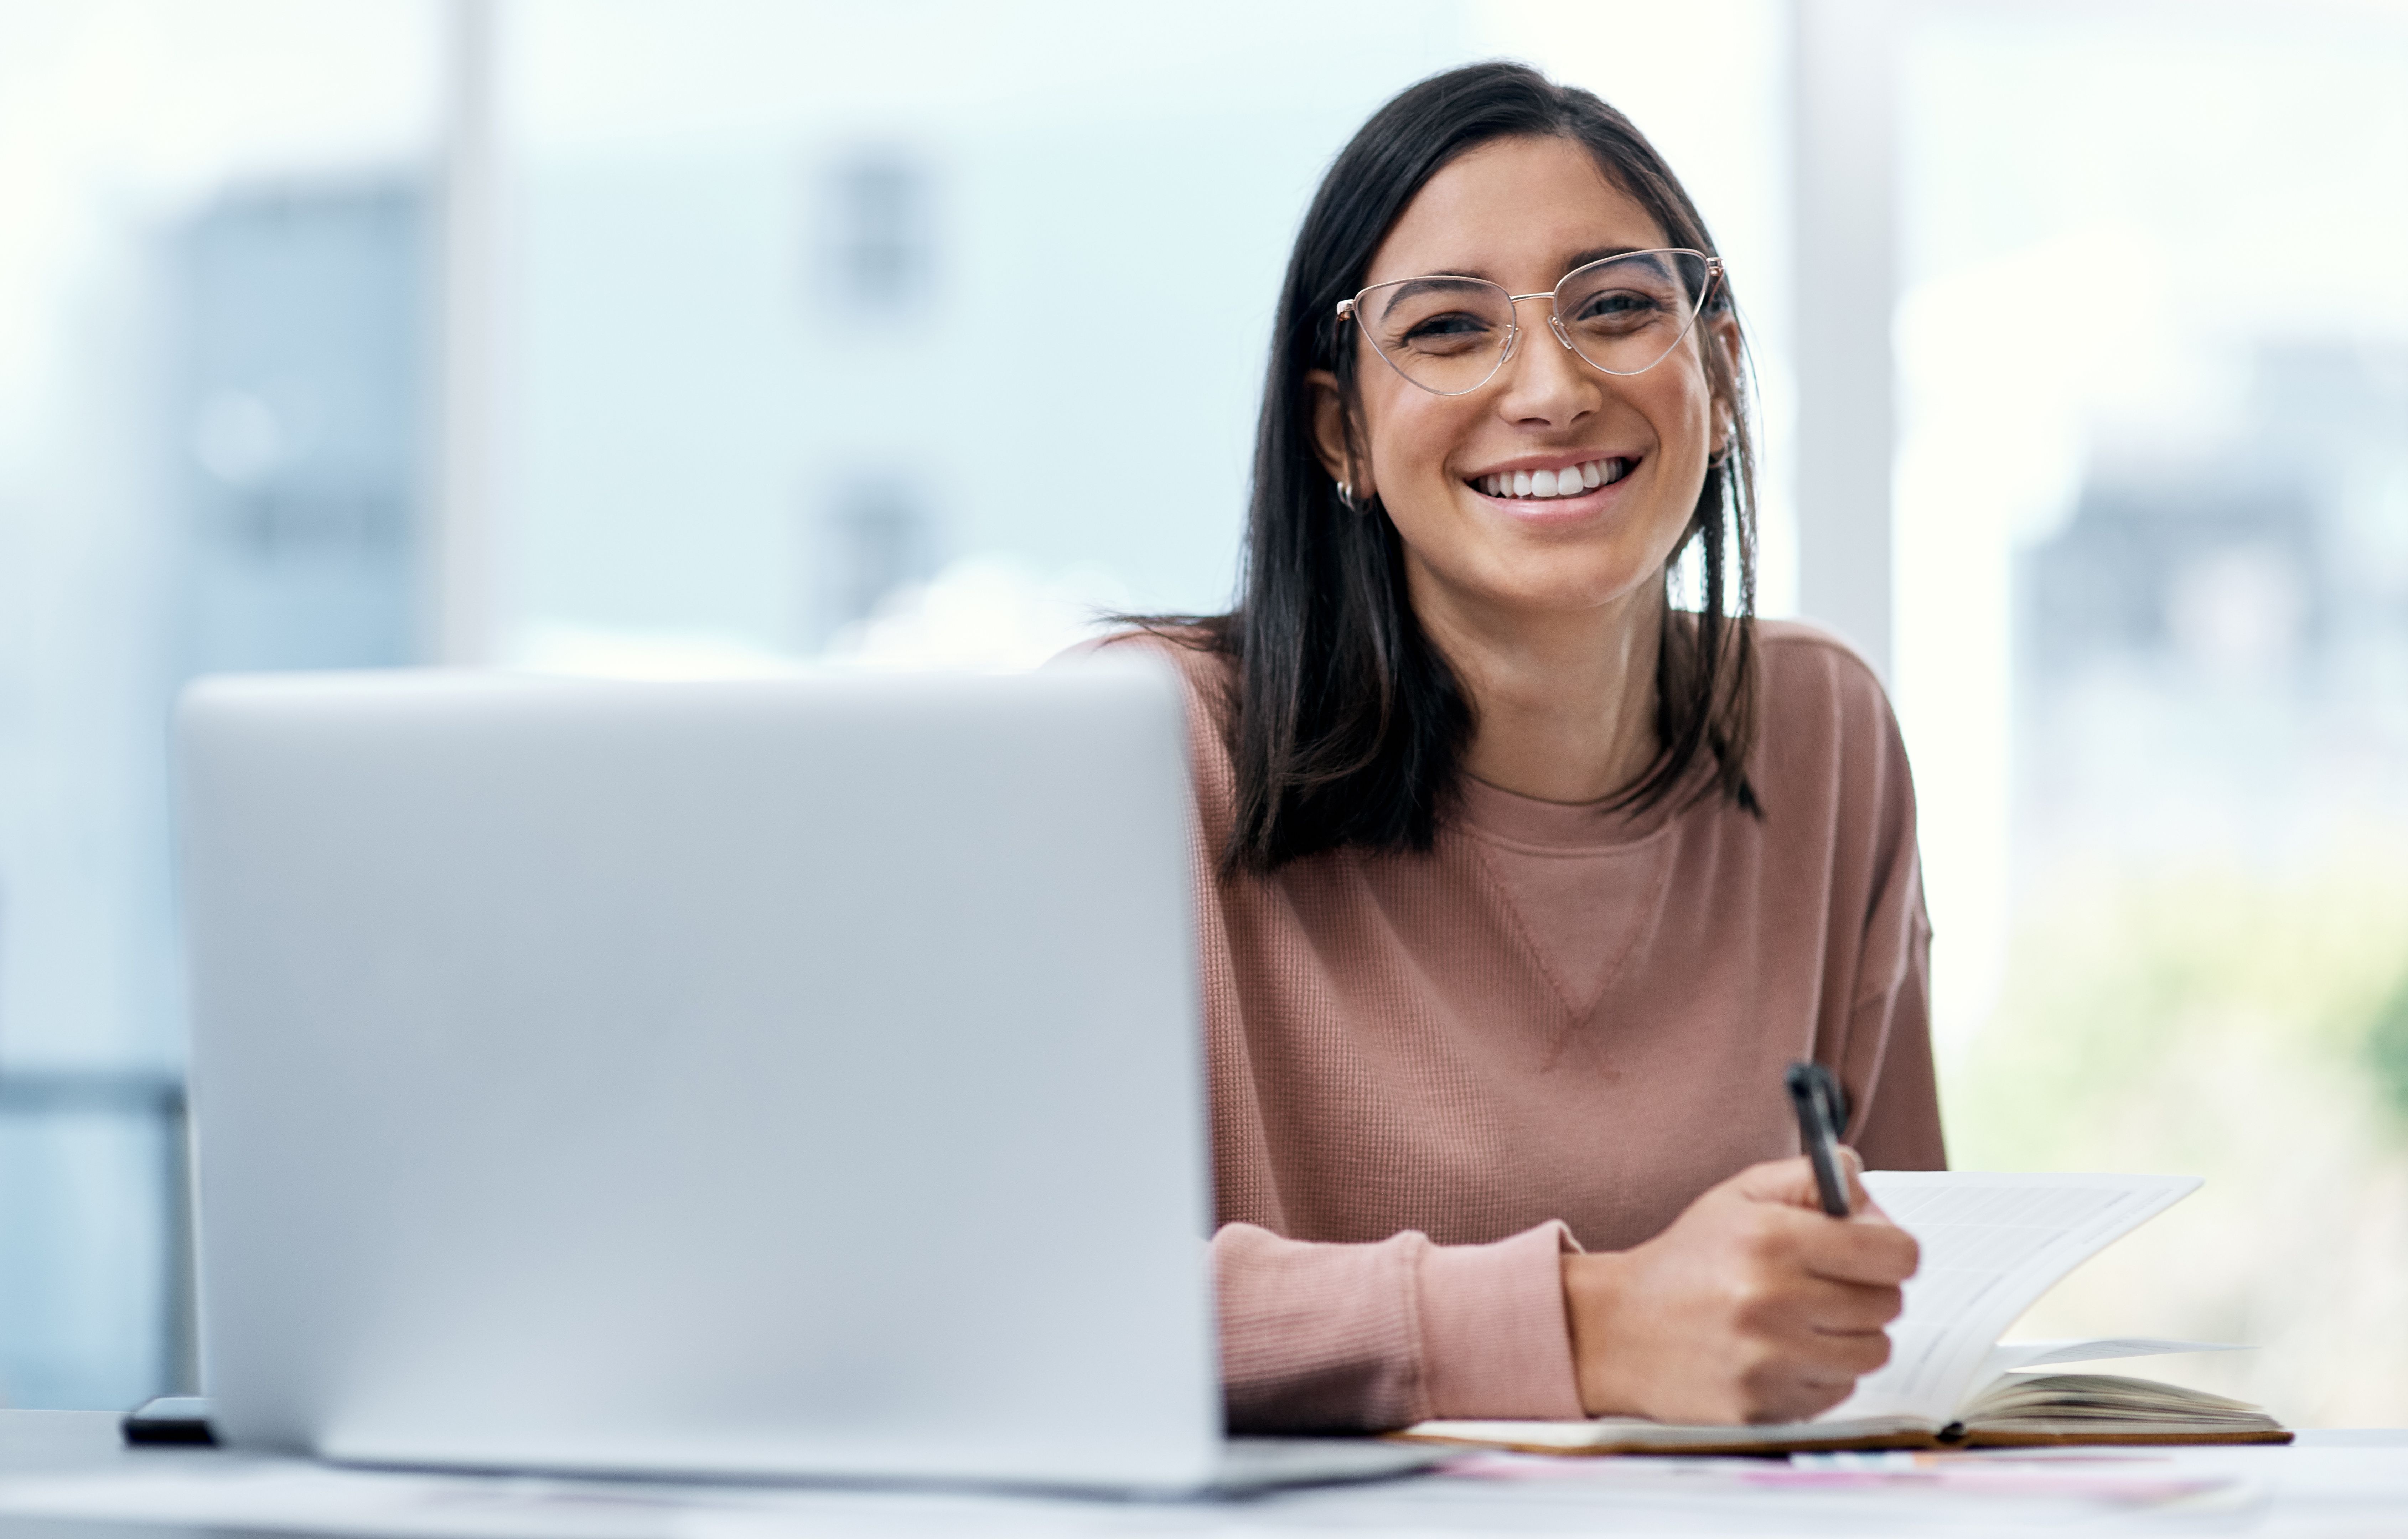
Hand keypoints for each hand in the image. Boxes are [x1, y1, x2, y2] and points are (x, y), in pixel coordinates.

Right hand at [1559, 1151, 1918, 1423]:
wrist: (1618, 1330)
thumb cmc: (1688, 1261)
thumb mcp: (1738, 1197)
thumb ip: (1807, 1177)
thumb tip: (1863, 1184)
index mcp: (1771, 1240)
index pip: (1894, 1254)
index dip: (1892, 1249)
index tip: (1872, 1250)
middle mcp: (1772, 1301)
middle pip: (1888, 1304)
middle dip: (1866, 1290)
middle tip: (1827, 1284)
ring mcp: (1769, 1362)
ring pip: (1872, 1353)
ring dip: (1849, 1336)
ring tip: (1805, 1320)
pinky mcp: (1765, 1407)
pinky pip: (1839, 1391)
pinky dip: (1822, 1373)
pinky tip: (1783, 1353)